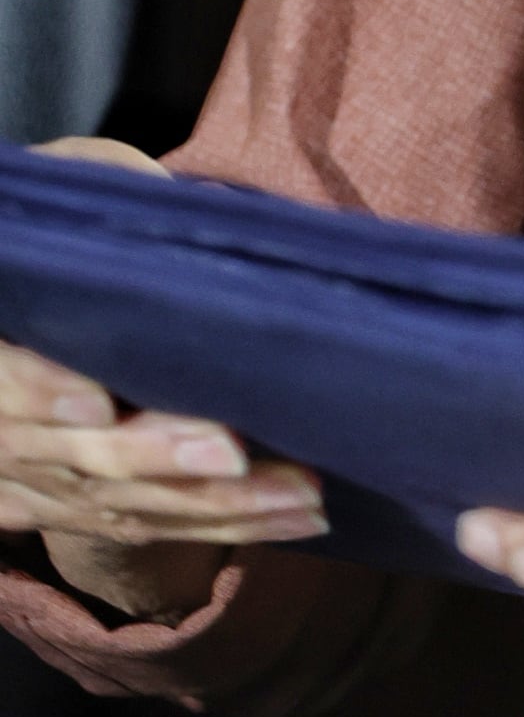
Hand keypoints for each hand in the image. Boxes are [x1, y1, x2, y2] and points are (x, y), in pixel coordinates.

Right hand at [0, 138, 327, 620]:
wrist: (19, 324)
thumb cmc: (50, 239)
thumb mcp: (58, 193)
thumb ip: (107, 189)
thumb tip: (199, 203)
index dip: (37, 392)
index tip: (95, 402)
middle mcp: (0, 423)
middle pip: (71, 453)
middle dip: (153, 456)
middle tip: (231, 450)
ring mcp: (27, 476)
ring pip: (118, 502)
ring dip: (214, 504)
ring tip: (300, 493)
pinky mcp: (65, 506)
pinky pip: (141, 527)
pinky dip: (218, 526)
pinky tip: (291, 519)